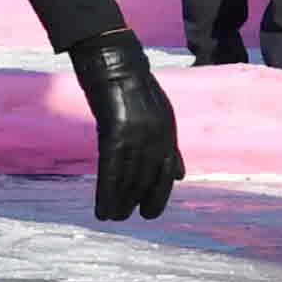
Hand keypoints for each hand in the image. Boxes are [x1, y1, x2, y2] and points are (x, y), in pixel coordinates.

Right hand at [65, 29, 184, 221]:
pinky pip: (111, 170)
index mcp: (168, 132)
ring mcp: (137, 135)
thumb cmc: (134, 87)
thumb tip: (179, 176)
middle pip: (147, 177)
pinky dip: (107, 192)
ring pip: (129, 177)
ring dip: (120, 201)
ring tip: (113, 218)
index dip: (158, 193)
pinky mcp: (115, 133)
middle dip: (138, 200)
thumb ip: (169, 147)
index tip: (149, 211)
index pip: (166, 171)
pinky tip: (102, 209)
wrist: (114, 63)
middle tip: (126, 217)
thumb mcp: (161, 115)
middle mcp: (156, 136)